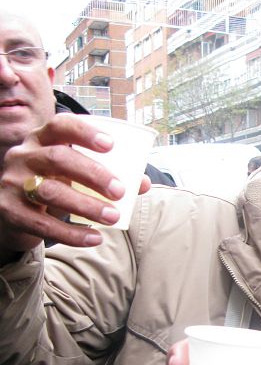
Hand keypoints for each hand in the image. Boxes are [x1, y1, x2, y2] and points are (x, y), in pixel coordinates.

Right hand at [0, 114, 148, 261]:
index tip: (111, 145)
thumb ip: (108, 175)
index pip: (59, 126)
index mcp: (42, 139)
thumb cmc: (53, 183)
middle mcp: (23, 156)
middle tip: (120, 191)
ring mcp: (12, 183)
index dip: (85, 133)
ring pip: (49, 191)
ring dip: (86, 205)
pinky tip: (94, 238)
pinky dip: (72, 233)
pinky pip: (42, 224)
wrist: (13, 209)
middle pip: (58, 158)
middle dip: (93, 174)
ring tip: (113, 217)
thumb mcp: (74, 174)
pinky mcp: (9, 210)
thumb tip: (144, 183)